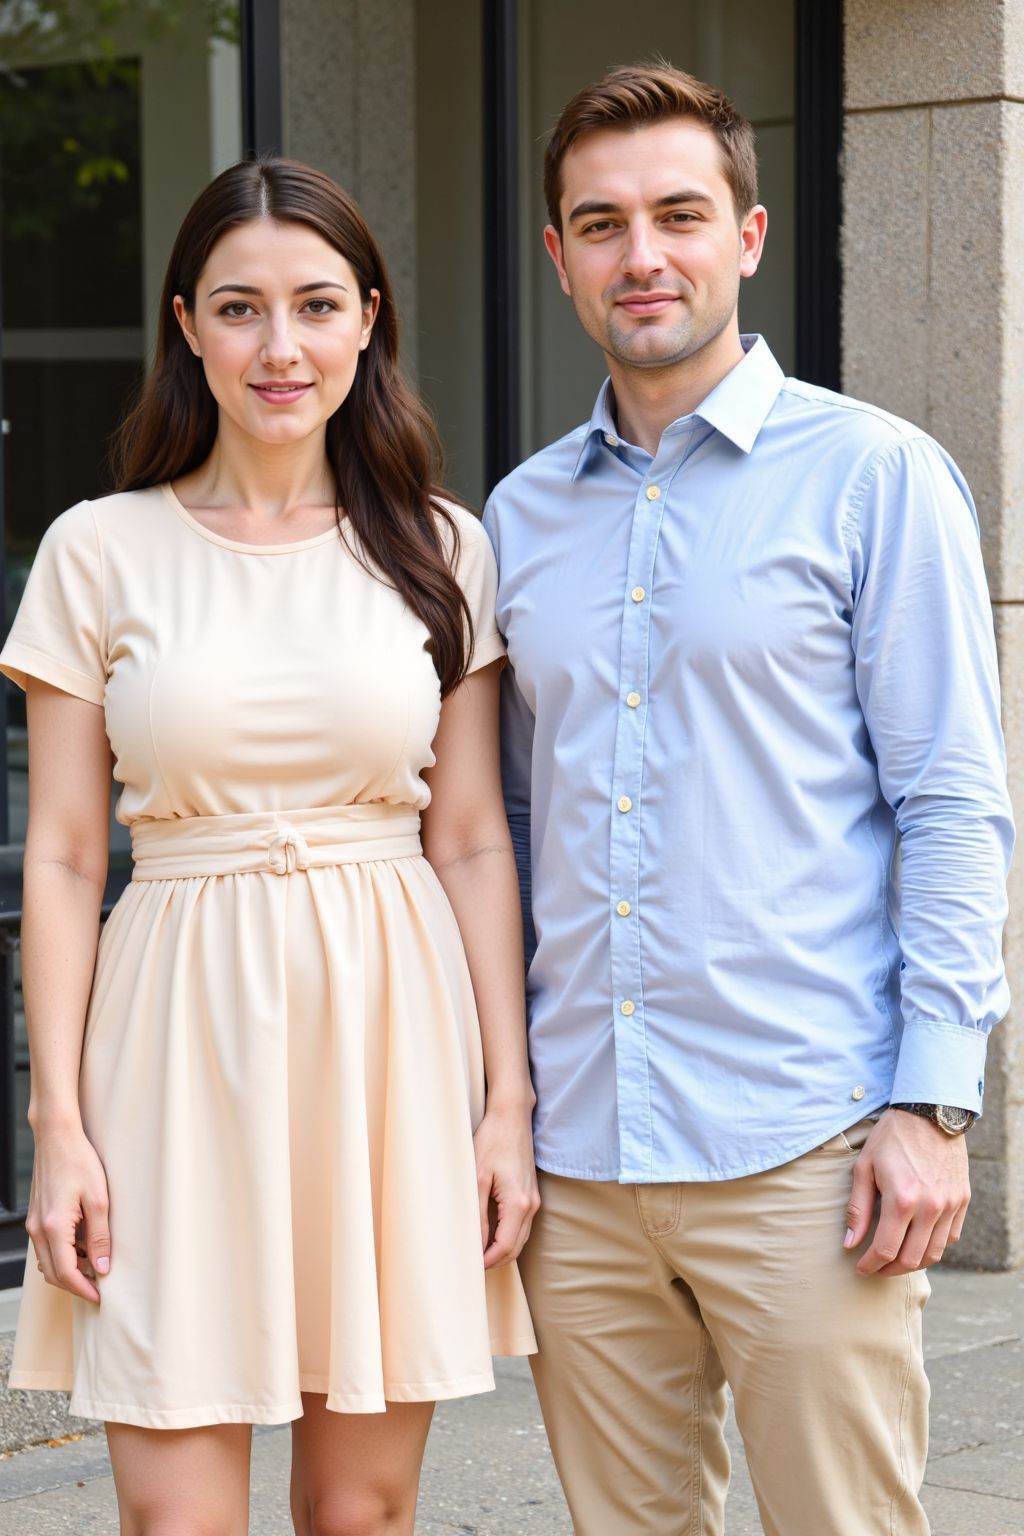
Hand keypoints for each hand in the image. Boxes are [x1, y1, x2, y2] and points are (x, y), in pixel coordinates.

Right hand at [26, 1119, 110, 1303]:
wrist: (57, 1137)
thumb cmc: (80, 1162)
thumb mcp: (98, 1200)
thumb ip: (100, 1236)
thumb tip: (102, 1267)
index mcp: (54, 1227)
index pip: (66, 1273)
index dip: (83, 1289)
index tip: (100, 1297)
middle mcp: (38, 1229)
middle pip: (53, 1274)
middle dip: (75, 1286)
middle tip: (99, 1288)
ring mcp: (34, 1224)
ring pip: (47, 1263)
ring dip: (69, 1271)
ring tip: (95, 1268)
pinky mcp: (36, 1217)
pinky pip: (46, 1248)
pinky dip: (62, 1256)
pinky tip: (83, 1249)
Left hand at [473, 1101, 540, 1270]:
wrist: (512, 1117)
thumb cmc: (492, 1142)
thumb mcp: (478, 1179)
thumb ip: (478, 1215)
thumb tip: (476, 1244)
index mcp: (518, 1203)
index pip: (505, 1247)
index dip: (487, 1261)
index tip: (469, 1266)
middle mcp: (531, 1205)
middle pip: (516, 1248)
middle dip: (494, 1260)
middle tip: (470, 1263)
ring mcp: (533, 1199)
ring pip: (520, 1238)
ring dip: (501, 1250)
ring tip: (476, 1252)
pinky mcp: (531, 1194)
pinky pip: (521, 1225)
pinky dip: (507, 1236)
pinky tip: (488, 1234)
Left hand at [845, 1108, 969, 1276]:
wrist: (929, 1113)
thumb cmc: (891, 1138)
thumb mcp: (865, 1168)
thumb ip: (857, 1209)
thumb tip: (849, 1243)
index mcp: (902, 1200)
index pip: (886, 1249)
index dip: (870, 1265)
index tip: (860, 1268)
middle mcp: (930, 1207)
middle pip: (911, 1259)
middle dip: (889, 1270)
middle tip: (876, 1267)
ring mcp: (950, 1205)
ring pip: (934, 1253)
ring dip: (912, 1263)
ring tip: (895, 1259)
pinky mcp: (962, 1200)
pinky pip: (950, 1237)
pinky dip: (933, 1247)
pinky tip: (918, 1242)